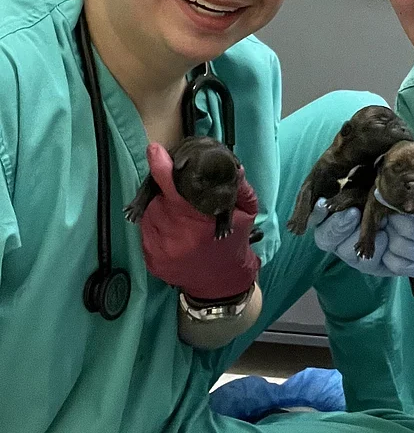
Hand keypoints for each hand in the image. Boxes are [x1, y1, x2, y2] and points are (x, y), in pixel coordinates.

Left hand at [139, 143, 260, 299]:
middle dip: (167, 190)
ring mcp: (160, 248)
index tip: (155, 151)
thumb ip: (240, 189)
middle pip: (158, 198)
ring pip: (150, 213)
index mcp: (198, 218)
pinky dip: (156, 224)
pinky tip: (172, 229)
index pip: (174, 187)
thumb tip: (236, 167)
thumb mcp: (246, 214)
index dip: (163, 168)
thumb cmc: (233, 244)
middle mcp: (175, 234)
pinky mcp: (151, 259)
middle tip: (180, 192)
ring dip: (161, 207)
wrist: (220, 283)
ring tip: (179, 213)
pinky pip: (146, 231)